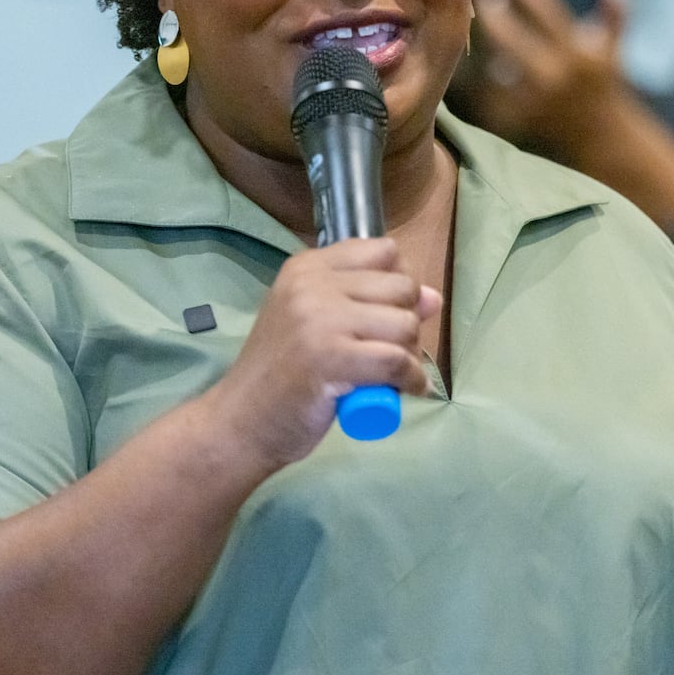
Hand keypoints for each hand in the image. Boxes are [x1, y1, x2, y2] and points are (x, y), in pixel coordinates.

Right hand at [210, 238, 437, 468]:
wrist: (240, 423)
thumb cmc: (280, 376)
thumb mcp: (317, 324)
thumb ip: (369, 304)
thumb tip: (433, 297)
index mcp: (306, 267)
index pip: (382, 251)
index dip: (397, 284)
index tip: (387, 314)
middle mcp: (313, 284)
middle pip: (401, 287)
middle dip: (408, 321)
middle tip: (391, 351)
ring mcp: (320, 318)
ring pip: (404, 324)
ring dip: (410, 354)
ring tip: (393, 374)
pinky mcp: (331, 357)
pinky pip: (398, 361)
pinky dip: (412, 380)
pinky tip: (407, 390)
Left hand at [471, 0, 627, 149]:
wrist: (604, 142)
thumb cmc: (606, 88)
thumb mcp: (612, 49)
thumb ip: (614, 13)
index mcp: (576, 53)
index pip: (547, 10)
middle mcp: (554, 75)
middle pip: (509, 37)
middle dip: (492, 12)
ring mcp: (533, 100)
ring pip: (495, 65)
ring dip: (487, 47)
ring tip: (476, 29)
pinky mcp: (518, 121)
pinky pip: (492, 94)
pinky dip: (488, 80)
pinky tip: (480, 68)